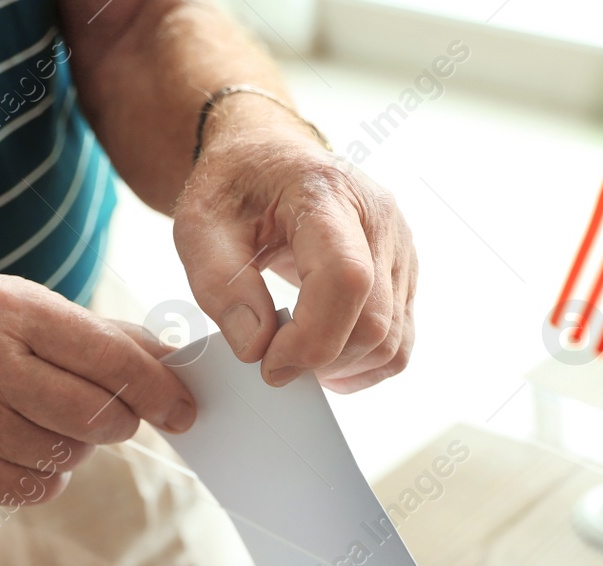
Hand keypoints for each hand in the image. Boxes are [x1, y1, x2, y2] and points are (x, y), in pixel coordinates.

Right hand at [0, 274, 195, 504]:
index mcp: (8, 309)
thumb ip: (111, 340)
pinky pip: (40, 488)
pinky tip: (14, 445)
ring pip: (69, 455)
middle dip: (118, 421)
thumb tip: (179, 367)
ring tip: (37, 420)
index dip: (156, 389)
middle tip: (109, 415)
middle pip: (94, 415)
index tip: (184, 410)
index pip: (107, 356)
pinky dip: (45, 475)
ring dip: (75, 447)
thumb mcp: (37, 317)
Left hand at [173, 97, 417, 392]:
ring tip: (296, 354)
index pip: (346, 278)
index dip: (312, 338)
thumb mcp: (198, 226)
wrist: (268, 160)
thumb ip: (220, 286)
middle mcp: (378, 218)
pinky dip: (363, 364)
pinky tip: (326, 358)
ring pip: (391, 340)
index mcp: (325, 194)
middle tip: (273, 360)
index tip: (269, 364)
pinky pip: (399, 341)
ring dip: (342, 367)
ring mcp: (399, 247)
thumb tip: (256, 347)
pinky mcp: (404, 274)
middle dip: (320, 360)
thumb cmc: (236, 187)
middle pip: (373, 320)